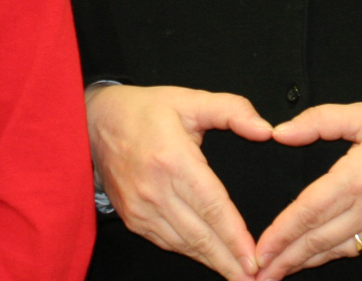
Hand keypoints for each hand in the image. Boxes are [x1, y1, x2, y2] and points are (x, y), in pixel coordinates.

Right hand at [87, 84, 273, 280]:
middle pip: (199, 234)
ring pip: (183, 244)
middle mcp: (155, 189)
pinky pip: (165, 242)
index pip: (211, 206)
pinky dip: (189, 253)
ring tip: (237, 275)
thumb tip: (264, 129)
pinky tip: (209, 259)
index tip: (254, 257)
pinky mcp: (132, 217)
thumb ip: (232, 110)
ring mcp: (140, 207)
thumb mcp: (191, 99)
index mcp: (173, 160)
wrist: (96, 122)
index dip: (234, 235)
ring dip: (211, 262)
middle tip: (254, 280)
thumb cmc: (146, 111)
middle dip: (228, 261)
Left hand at [253, 96, 361, 279]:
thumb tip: (282, 132)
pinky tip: (321, 257)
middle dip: (284, 259)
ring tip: (281, 271)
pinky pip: (361, 250)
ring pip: (338, 251)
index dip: (280, 234)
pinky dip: (337, 255)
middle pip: (318, 241)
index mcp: (359, 176)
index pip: (308, 212)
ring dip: (306, 263)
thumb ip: (321, 121)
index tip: (258, 249)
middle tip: (257, 273)